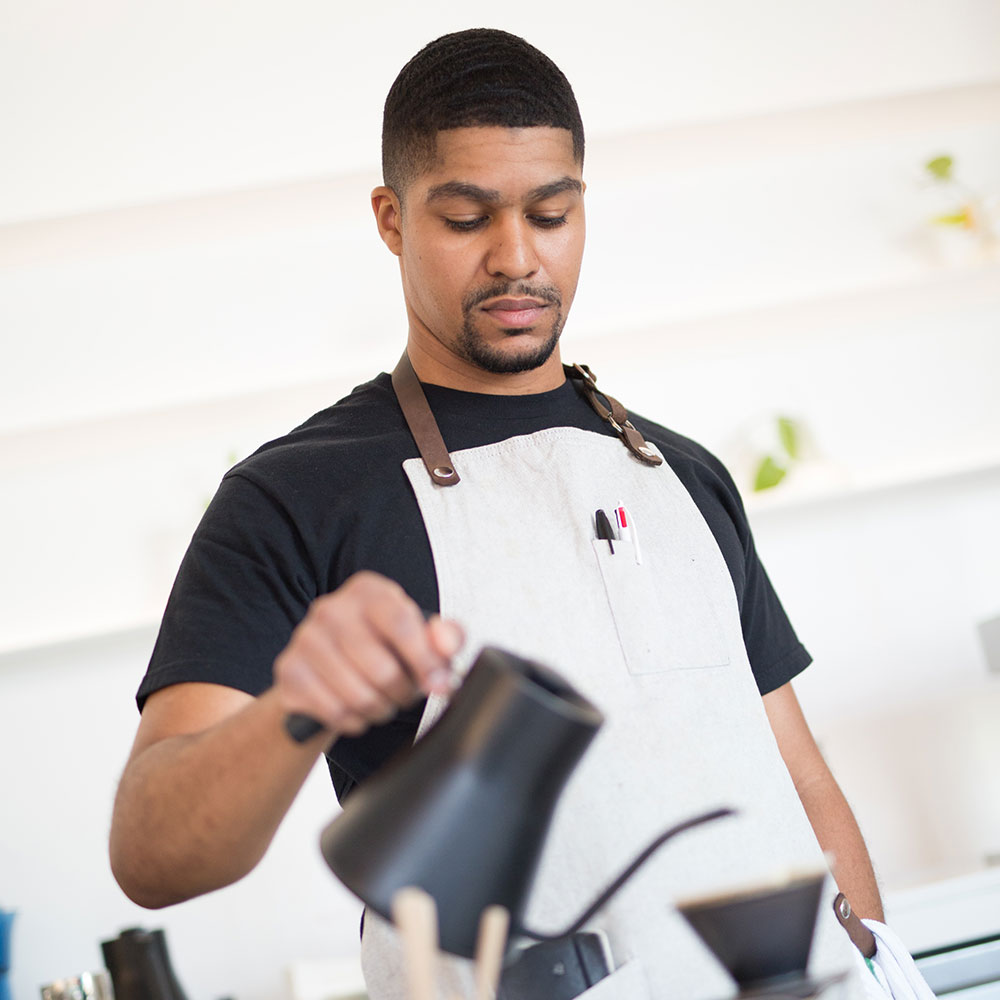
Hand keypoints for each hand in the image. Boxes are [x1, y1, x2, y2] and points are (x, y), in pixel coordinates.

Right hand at [273, 572, 462, 736]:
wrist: (326, 672)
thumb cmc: (382, 651)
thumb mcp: (420, 639)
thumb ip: (445, 637)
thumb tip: (447, 645)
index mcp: (368, 590)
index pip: (402, 624)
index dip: (425, 661)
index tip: (440, 684)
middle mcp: (331, 607)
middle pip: (382, 668)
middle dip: (402, 693)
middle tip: (404, 694)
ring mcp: (305, 638)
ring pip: (359, 696)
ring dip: (380, 710)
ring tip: (381, 701)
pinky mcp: (289, 670)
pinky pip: (334, 712)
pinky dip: (354, 721)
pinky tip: (356, 710)